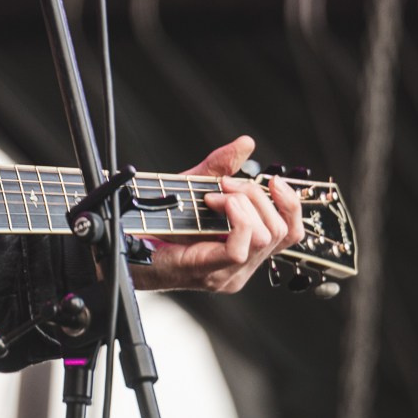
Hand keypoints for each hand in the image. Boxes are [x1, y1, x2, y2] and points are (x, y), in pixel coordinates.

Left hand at [129, 135, 303, 294]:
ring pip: (264, 236)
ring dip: (242, 203)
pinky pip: (241, 245)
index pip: (291, 233)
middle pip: (279, 230)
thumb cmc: (159, 220)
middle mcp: (243, 267)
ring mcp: (230, 274)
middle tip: (225, 184)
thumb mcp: (195, 186)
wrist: (126, 243)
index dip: (290, 204)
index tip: (272, 181)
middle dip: (256, 196)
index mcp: (247, 250)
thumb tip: (246, 142)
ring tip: (214, 195)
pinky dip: (232, 217)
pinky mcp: (212, 272)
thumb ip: (221, 166)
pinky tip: (212, 203)